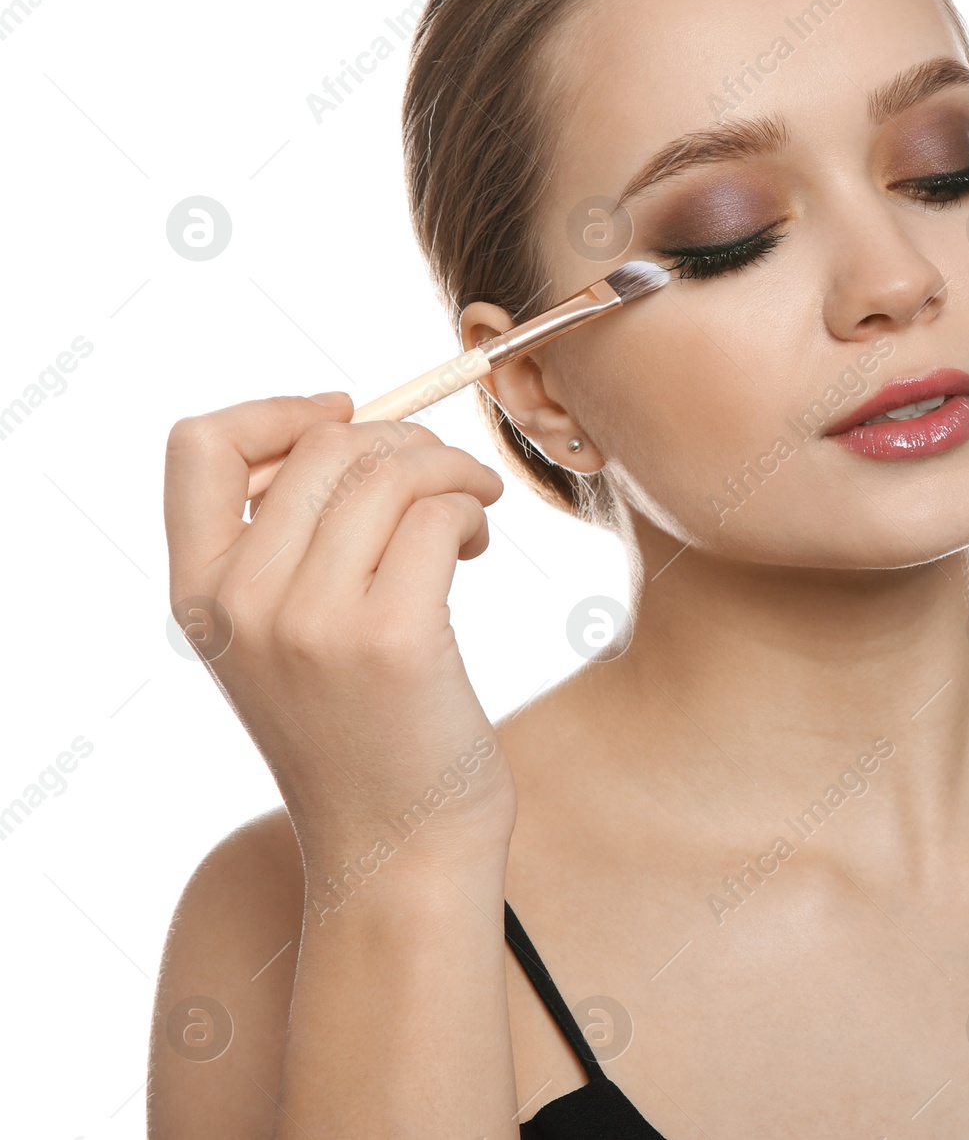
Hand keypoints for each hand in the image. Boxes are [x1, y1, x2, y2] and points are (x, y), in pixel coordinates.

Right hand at [164, 392, 516, 891]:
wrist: (398, 851)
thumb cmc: (361, 734)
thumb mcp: (285, 639)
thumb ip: (288, 545)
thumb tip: (348, 427)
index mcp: (200, 596)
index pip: (199, 446)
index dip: (278, 410)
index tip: (347, 419)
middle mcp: (241, 603)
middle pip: (324, 445)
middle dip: (403, 442)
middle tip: (443, 481)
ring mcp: (310, 622)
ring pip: (389, 469)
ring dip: (450, 471)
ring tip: (469, 512)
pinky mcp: (390, 639)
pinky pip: (437, 513)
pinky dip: (471, 506)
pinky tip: (477, 542)